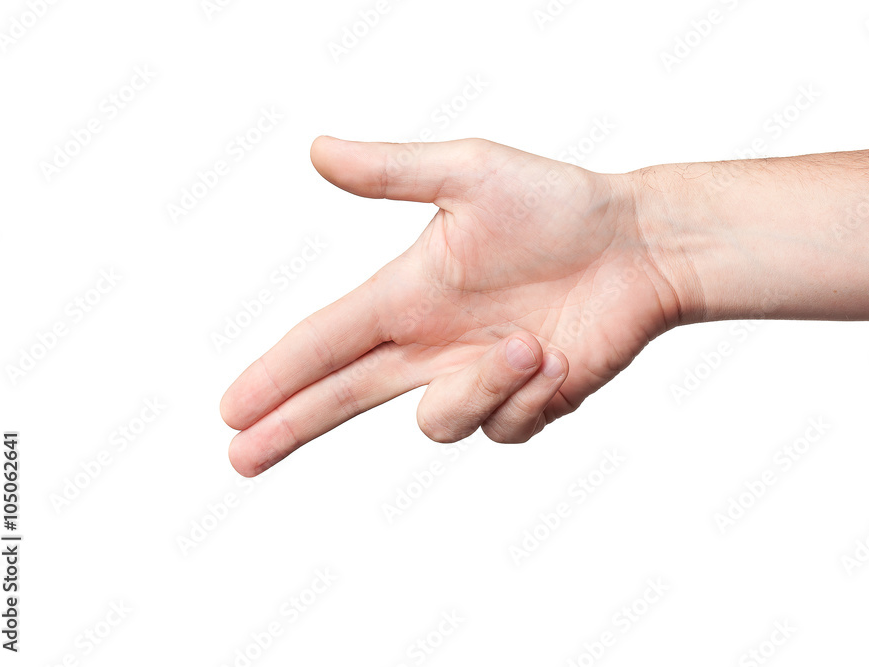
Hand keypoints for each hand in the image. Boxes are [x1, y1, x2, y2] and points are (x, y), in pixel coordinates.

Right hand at [220, 137, 685, 475]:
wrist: (638, 245)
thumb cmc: (559, 204)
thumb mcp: (471, 173)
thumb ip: (393, 171)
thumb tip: (317, 150)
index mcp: (408, 296)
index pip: (325, 342)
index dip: (277, 375)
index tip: (230, 410)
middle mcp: (432, 343)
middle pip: (344, 398)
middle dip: (291, 426)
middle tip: (242, 456)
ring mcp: (479, 378)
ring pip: (438, 422)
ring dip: (481, 386)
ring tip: (530, 341)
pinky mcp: (526, 403)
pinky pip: (504, 427)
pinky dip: (530, 394)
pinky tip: (558, 356)